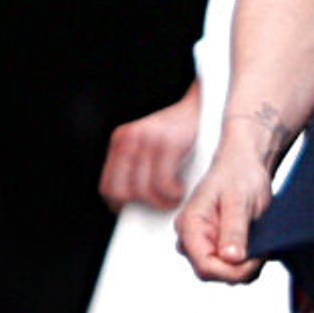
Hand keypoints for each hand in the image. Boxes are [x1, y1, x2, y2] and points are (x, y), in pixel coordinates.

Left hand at [100, 83, 199, 210]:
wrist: (206, 102)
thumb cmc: (182, 130)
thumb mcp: (151, 143)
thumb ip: (138, 165)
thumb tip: (133, 204)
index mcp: (122, 139)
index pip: (107, 185)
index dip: (119, 204)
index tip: (134, 210)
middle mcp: (130, 138)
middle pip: (121, 191)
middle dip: (141, 206)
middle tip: (159, 204)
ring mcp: (149, 139)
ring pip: (143, 191)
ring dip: (161, 202)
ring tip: (174, 198)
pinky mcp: (169, 142)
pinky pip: (162, 183)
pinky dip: (172, 194)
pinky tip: (180, 189)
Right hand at [174, 145, 273, 283]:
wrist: (244, 166)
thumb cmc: (239, 175)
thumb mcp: (239, 199)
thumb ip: (234, 229)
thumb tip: (231, 258)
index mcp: (189, 226)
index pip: (204, 266)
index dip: (231, 270)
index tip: (256, 259)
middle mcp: (190, 240)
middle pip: (212, 273)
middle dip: (240, 268)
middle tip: (264, 249)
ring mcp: (202, 245)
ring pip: (222, 274)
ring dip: (245, 266)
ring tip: (261, 242)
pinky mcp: (216, 248)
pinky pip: (230, 268)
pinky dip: (247, 262)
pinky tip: (257, 245)